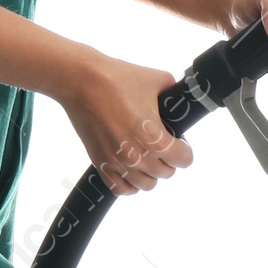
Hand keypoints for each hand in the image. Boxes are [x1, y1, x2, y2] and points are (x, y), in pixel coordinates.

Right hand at [58, 52, 193, 194]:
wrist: (82, 81)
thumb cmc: (116, 79)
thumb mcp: (158, 80)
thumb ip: (174, 95)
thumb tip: (179, 101)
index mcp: (155, 138)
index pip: (183, 160)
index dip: (185, 150)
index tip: (180, 143)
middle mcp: (137, 156)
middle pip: (166, 173)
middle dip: (168, 160)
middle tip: (163, 146)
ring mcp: (117, 162)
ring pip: (145, 185)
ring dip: (150, 173)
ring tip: (147, 158)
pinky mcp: (100, 162)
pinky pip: (120, 188)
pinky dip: (129, 183)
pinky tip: (131, 171)